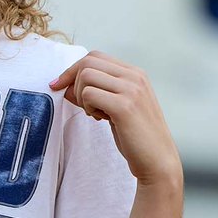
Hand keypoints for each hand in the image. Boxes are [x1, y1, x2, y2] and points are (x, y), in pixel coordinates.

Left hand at [49, 51, 181, 186]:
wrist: (158, 161)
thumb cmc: (136, 137)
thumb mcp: (117, 107)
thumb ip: (97, 92)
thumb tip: (63, 85)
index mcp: (135, 74)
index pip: (95, 56)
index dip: (72, 70)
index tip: (59, 85)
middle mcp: (134, 77)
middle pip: (88, 62)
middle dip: (73, 82)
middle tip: (82, 105)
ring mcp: (131, 89)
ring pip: (86, 76)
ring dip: (82, 96)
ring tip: (95, 113)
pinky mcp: (124, 106)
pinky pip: (89, 94)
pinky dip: (87, 107)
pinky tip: (100, 119)